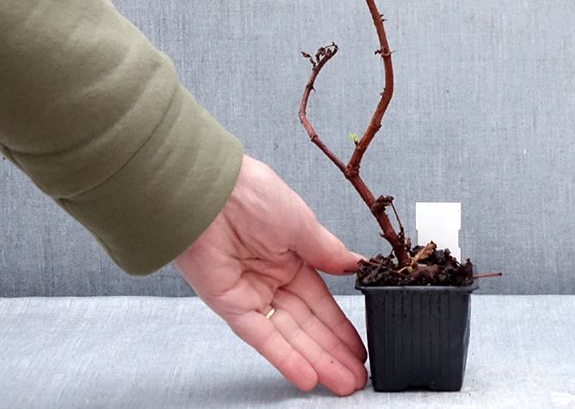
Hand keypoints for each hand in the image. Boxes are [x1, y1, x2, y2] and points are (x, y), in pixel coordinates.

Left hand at [174, 154, 367, 395]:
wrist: (211, 193)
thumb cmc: (254, 194)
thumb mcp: (303, 223)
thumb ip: (328, 252)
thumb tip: (356, 264)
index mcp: (292, 254)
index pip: (321, 299)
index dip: (340, 324)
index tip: (361, 346)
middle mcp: (272, 277)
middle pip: (308, 323)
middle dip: (333, 350)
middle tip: (357, 377)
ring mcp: (251, 293)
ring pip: (289, 335)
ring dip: (316, 360)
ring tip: (343, 383)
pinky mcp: (230, 305)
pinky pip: (260, 336)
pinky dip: (283, 357)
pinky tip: (307, 376)